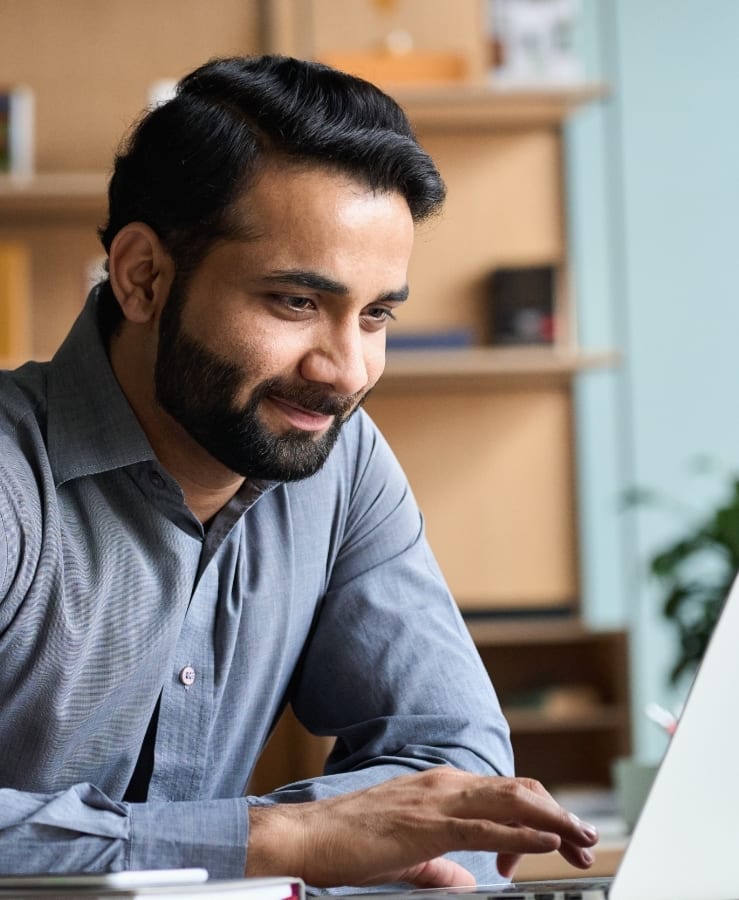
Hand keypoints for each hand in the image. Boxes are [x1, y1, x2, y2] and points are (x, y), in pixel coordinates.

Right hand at [246, 767, 597, 887]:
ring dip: (553, 820)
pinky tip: (547, 842)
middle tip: (586, 841)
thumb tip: (467, 881)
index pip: (504, 794)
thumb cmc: (351, 842)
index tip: (555, 845)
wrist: (309, 835)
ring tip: (582, 838)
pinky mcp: (428, 824)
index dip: (538, 816)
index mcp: (441, 788)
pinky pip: (486, 826)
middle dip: (558, 815)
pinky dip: (523, 833)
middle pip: (518, 792)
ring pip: (511, 802)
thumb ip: (441, 866)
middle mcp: (445, 784)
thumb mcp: (407, 854)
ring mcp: (438, 800)